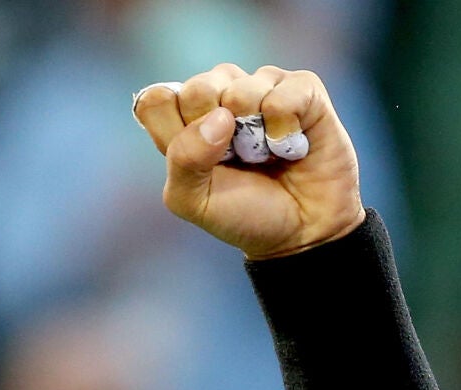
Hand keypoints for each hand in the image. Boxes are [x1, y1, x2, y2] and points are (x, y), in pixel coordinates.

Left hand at [133, 64, 364, 259]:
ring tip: (266, 154)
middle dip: (214, 131)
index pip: (157, 100)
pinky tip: (290, 145)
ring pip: (241, 88)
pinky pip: (284, 93)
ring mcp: (261, 87)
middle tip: (235, 158)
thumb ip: (183, 160)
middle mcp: (220, 96)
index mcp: (185, 120)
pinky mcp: (302, 89)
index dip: (174, 129)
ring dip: (254, 133)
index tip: (196, 158)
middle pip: (197, 88)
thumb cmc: (244, 214)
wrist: (303, 230)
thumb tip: (219, 117)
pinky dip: (286, 127)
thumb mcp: (195, 201)